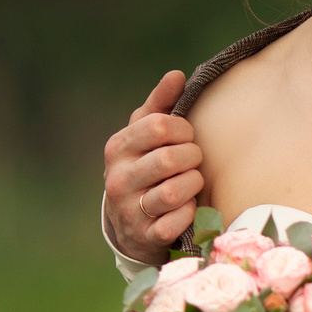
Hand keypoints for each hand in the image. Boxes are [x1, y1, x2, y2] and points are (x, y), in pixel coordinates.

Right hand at [104, 72, 204, 265]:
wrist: (130, 226)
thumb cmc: (145, 169)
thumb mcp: (145, 136)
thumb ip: (161, 105)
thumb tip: (177, 75)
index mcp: (118, 148)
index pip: (160, 126)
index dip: (185, 130)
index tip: (188, 137)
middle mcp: (118, 179)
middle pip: (169, 158)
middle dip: (192, 158)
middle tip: (193, 162)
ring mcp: (129, 210)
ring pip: (173, 191)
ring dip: (193, 186)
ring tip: (192, 184)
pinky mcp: (145, 237)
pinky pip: (177, 221)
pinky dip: (190, 214)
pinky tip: (188, 209)